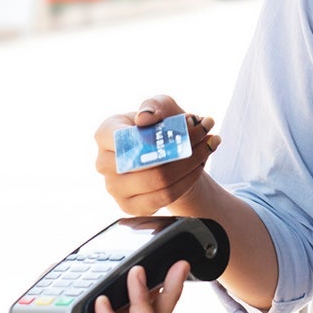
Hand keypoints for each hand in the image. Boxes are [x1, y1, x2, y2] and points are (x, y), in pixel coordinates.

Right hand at [95, 95, 220, 214]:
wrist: (166, 159)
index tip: (187, 123)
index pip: (126, 136)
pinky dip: (188, 180)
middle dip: (184, 146)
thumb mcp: (161, 108)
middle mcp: (104, 163)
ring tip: (209, 146)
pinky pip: (166, 196)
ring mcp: (115, 188)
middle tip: (207, 134)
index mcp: (105, 134)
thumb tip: (145, 118)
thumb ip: (155, 106)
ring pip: (160, 179)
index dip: (156, 134)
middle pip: (147, 159)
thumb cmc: (159, 129)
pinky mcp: (131, 207)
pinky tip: (198, 166)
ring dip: (192, 162)